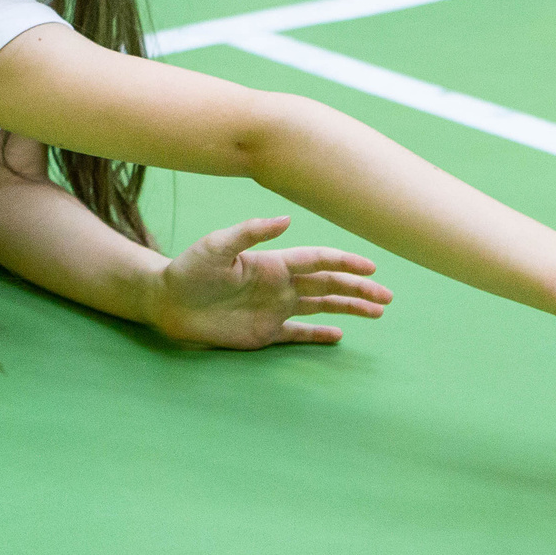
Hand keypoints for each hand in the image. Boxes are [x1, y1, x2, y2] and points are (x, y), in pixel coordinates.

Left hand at [149, 217, 391, 347]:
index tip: (371, 268)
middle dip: (358, 289)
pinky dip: (319, 335)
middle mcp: (279, 285)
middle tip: (388, 297)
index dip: (345, 263)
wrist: (167, 302)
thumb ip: (250, 232)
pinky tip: (340, 335)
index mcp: (273, 263)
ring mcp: (274, 309)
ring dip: (349, 308)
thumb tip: (287, 219)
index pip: (317, 261)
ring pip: (321, 307)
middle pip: (328, 285)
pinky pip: (298, 334)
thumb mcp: (216, 246)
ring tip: (377, 312)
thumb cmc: (189, 270)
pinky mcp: (264, 333)